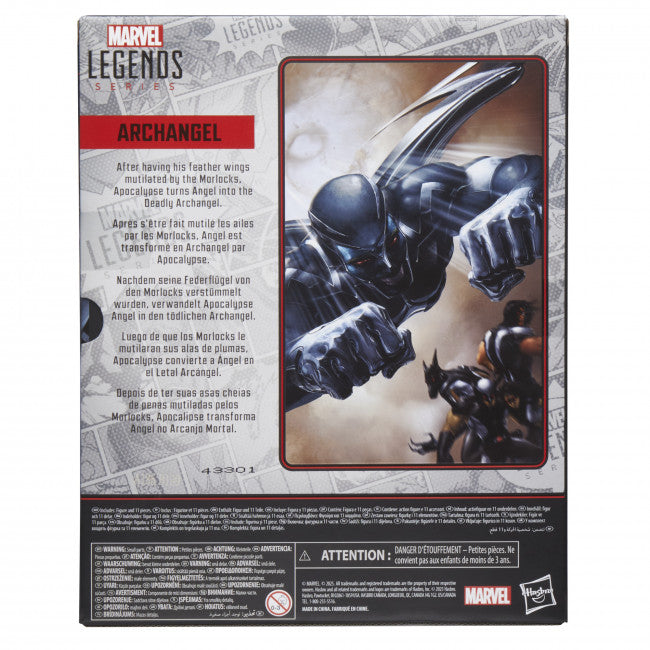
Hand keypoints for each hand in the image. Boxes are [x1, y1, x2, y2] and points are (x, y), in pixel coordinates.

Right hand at [287, 302, 414, 399]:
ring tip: (341, 365)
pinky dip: (340, 390)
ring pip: (361, 379)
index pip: (395, 346)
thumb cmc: (353, 346)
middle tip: (355, 357)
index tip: (374, 348)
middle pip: (378, 364)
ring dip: (354, 379)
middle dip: (369, 368)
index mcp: (369, 311)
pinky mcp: (317, 363)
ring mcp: (332, 342)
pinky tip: (331, 375)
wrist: (310, 351)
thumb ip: (402, 345)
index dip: (387, 355)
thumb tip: (406, 343)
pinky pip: (344, 391)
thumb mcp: (378, 339)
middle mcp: (350, 322)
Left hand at [458, 187, 541, 300]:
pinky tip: (528, 238)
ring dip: (522, 259)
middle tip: (507, 251)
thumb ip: (480, 271)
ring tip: (517, 243)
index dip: (491, 275)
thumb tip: (493, 291)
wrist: (518, 198)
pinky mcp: (530, 217)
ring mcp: (508, 219)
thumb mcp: (479, 246)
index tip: (494, 267)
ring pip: (521, 260)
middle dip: (507, 265)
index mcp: (468, 234)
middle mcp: (486, 225)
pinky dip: (535, 251)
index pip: (481, 273)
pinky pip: (536, 252)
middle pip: (501, 267)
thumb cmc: (495, 230)